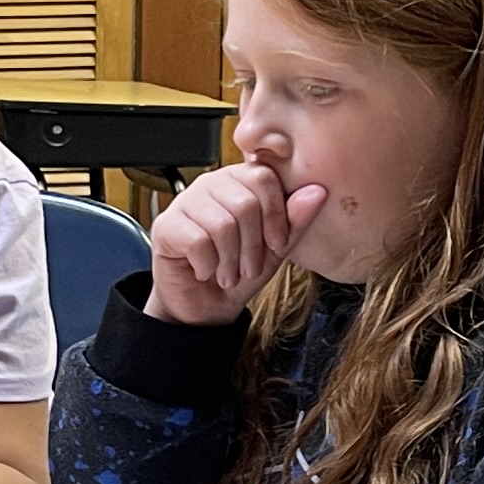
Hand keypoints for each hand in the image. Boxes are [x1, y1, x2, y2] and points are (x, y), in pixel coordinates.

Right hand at [146, 160, 327, 326]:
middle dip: (253, 246)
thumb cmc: (239, 271)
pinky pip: (197, 241)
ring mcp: (185, 202)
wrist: (205, 306)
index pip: (264, 177)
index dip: (277, 214)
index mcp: (239, 182)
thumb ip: (295, 221)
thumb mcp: (275, 249)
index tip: (277, 243)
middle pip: (244, 203)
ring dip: (230, 260)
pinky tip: (205, 270)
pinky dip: (207, 265)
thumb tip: (317, 192)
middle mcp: (210, 184)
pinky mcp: (166, 225)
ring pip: (222, 224)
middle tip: (249, 267)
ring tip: (228, 273)